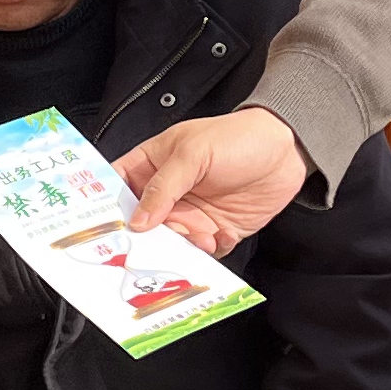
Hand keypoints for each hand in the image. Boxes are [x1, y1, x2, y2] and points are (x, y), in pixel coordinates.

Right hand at [120, 109, 308, 257]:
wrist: (287, 150)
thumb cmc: (239, 137)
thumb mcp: (193, 153)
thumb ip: (163, 187)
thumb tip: (138, 219)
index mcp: (153, 164)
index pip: (118, 187)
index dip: (107, 207)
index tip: (103, 228)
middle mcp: (169, 192)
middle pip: (142, 224)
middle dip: (148, 237)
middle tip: (159, 241)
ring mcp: (191, 213)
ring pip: (171, 242)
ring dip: (183, 244)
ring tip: (203, 234)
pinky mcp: (216, 230)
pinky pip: (202, 252)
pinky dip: (209, 250)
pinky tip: (222, 234)